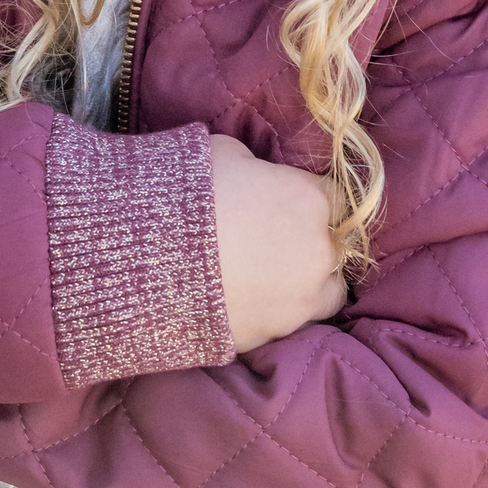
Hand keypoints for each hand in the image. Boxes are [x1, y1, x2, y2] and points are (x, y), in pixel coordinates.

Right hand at [209, 133, 345, 351]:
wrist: (151, 260)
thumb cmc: (190, 193)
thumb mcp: (224, 153)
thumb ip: (256, 165)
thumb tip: (256, 173)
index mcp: (310, 199)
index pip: (336, 195)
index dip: (310, 196)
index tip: (288, 199)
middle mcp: (318, 251)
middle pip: (335, 244)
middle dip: (313, 239)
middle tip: (275, 236)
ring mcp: (302, 299)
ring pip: (328, 290)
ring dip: (310, 280)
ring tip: (271, 274)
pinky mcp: (275, 335)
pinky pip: (293, 321)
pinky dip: (281, 310)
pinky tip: (251, 298)